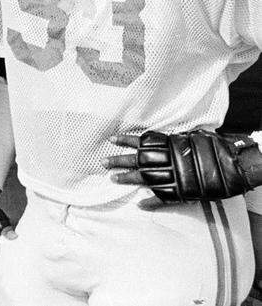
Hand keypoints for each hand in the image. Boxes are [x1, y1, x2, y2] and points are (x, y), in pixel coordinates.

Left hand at [104, 129, 261, 207]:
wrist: (237, 164)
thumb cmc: (215, 147)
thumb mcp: (191, 137)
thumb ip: (173, 140)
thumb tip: (157, 139)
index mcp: (171, 144)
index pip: (143, 141)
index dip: (126, 140)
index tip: (111, 139)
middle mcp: (170, 160)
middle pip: (138, 160)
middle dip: (119, 161)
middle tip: (103, 162)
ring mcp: (175, 177)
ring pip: (145, 178)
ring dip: (127, 178)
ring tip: (112, 179)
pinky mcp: (184, 192)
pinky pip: (164, 198)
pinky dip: (151, 202)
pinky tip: (139, 205)